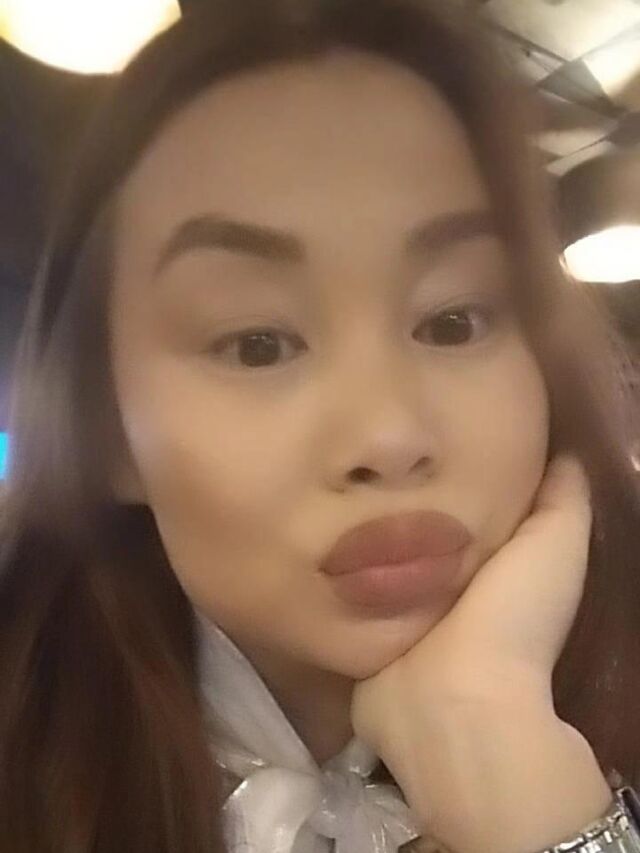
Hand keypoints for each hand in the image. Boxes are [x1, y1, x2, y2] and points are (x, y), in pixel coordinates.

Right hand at [351, 453, 594, 792]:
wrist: (452, 699)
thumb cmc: (510, 617)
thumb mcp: (554, 545)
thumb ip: (562, 501)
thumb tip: (560, 453)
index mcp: (497, 567)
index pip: (478, 507)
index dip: (464, 473)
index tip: (437, 433)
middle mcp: (450, 589)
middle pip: (426, 529)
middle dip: (407, 497)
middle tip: (376, 451)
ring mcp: (403, 612)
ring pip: (382, 554)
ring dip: (365, 526)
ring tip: (334, 476)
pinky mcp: (362, 630)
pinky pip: (344, 585)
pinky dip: (335, 563)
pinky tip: (315, 525)